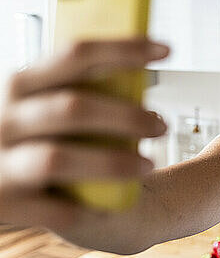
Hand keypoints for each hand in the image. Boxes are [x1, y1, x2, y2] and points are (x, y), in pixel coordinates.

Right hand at [0, 37, 168, 231]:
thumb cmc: (30, 137)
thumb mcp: (38, 103)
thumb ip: (73, 87)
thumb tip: (136, 64)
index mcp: (20, 84)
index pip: (75, 55)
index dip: (123, 49)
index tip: (166, 50)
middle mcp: (4, 119)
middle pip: (72, 107)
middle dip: (126, 116)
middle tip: (162, 125)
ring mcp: (0, 163)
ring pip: (58, 159)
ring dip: (111, 163)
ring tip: (148, 165)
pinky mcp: (3, 204)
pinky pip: (50, 208)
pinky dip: (84, 207)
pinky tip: (110, 205)